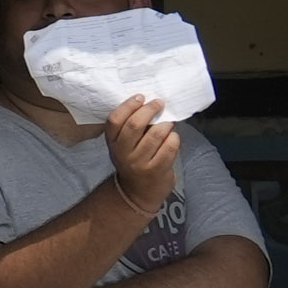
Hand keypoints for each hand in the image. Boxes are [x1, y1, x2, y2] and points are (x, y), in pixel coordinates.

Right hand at [102, 97, 181, 211]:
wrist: (138, 191)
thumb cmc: (134, 160)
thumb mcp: (124, 145)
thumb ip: (131, 127)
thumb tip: (150, 103)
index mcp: (112, 143)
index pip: (114, 120)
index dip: (128, 106)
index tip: (140, 97)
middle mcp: (123, 153)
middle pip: (135, 125)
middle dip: (150, 109)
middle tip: (159, 103)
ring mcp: (140, 162)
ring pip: (157, 134)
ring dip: (166, 124)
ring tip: (168, 124)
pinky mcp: (157, 169)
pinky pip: (170, 146)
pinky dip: (174, 138)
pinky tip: (172, 139)